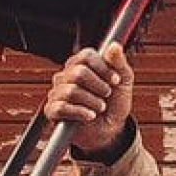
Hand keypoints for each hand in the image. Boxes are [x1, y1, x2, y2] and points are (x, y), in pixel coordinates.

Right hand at [43, 42, 135, 156]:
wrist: (110, 129)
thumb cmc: (114, 103)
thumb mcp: (123, 81)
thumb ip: (119, 62)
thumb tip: (114, 46)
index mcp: (80, 64)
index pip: (86, 56)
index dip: (103, 68)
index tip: (115, 81)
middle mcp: (65, 76)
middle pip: (78, 73)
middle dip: (98, 86)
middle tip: (106, 95)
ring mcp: (57, 93)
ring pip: (71, 91)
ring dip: (92, 101)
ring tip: (100, 108)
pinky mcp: (52, 111)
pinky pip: (61, 108)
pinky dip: (80, 113)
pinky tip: (90, 116)